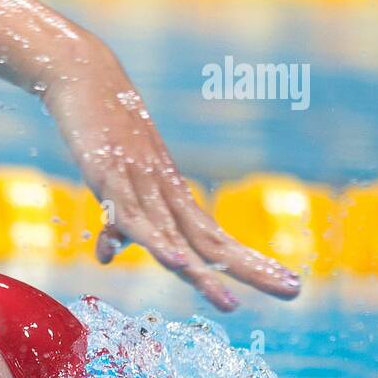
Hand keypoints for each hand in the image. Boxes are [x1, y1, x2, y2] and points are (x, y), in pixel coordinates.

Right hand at [47, 54, 301, 311]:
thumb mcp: (110, 184)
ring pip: (176, 236)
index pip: (217, 237)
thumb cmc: (100, 128)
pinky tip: (175, 262)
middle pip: (211, 242)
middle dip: (250, 269)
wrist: (83, 74)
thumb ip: (114, 222)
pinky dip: (154, 240)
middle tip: (294, 292)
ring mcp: (140, 183)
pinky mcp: (110, 175)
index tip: (289, 283)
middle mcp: (165, 192)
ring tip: (230, 303)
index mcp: (171, 195)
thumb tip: (107, 256)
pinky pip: (134, 216)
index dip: (251, 261)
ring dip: (203, 272)